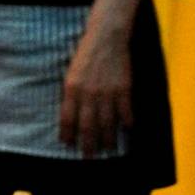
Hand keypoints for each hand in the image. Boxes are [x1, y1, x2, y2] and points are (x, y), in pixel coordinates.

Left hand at [59, 12, 135, 155]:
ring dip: (108, 139)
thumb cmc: (86, 54)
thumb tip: (71, 116)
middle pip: (88, 126)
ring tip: (109, 149)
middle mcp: (89, 94)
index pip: (68, 119)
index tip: (68, 145)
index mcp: (72, 89)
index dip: (68, 134)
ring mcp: (107, 92)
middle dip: (88, 144)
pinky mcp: (123, 89)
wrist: (106, 37)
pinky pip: (125, 111)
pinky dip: (126, 122)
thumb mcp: (71, 73)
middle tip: (89, 157)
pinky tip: (127, 130)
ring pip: (107, 123)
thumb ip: (71, 94)